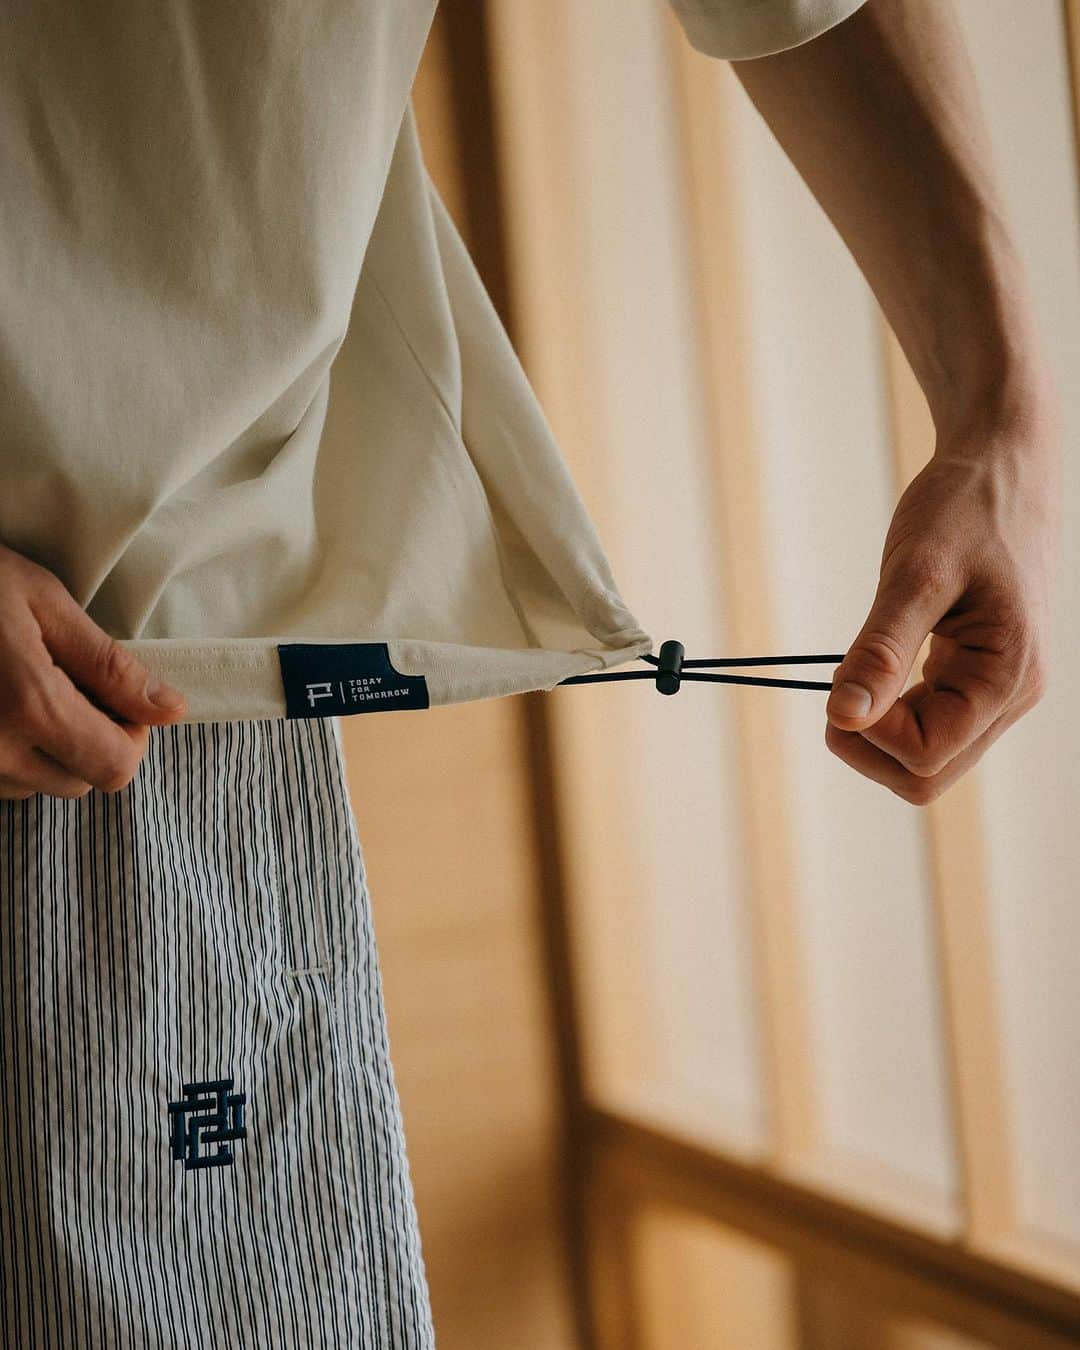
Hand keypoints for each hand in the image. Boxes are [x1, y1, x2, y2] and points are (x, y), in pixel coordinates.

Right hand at [0, 544, 186, 799]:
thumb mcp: (46, 604)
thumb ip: (111, 666)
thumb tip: (169, 709)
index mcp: (31, 707)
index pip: (117, 766)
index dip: (133, 734)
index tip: (120, 698)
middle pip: (82, 781)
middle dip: (94, 740)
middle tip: (74, 684)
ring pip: (40, 784)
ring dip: (52, 747)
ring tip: (28, 686)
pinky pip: (1, 780)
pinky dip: (14, 750)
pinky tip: (0, 702)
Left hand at [824, 399, 1059, 804]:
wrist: (1001, 466)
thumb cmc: (964, 509)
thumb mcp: (915, 575)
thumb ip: (879, 650)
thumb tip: (842, 716)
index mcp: (1006, 675)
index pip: (926, 755)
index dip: (870, 736)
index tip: (835, 686)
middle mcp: (1011, 695)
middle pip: (928, 774)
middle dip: (869, 747)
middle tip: (833, 692)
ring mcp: (997, 691)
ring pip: (928, 757)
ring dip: (878, 733)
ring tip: (854, 674)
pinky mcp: (977, 677)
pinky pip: (931, 725)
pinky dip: (891, 713)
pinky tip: (874, 669)